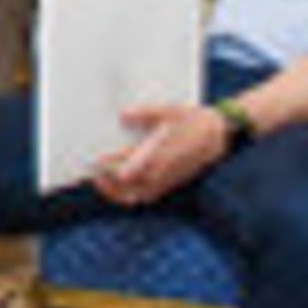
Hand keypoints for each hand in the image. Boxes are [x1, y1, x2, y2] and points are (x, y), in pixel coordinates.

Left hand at [91, 104, 227, 206]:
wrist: (217, 136)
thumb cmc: (191, 121)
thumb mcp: (169, 111)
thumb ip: (145, 114)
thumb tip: (122, 115)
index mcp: (160, 157)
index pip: (128, 169)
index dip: (108, 168)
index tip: (94, 162)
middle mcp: (161, 174)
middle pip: (127, 189)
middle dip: (107, 184)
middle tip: (90, 174)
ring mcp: (165, 182)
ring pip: (135, 197)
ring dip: (116, 192)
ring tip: (99, 180)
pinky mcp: (168, 184)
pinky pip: (144, 196)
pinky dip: (129, 194)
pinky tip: (118, 183)